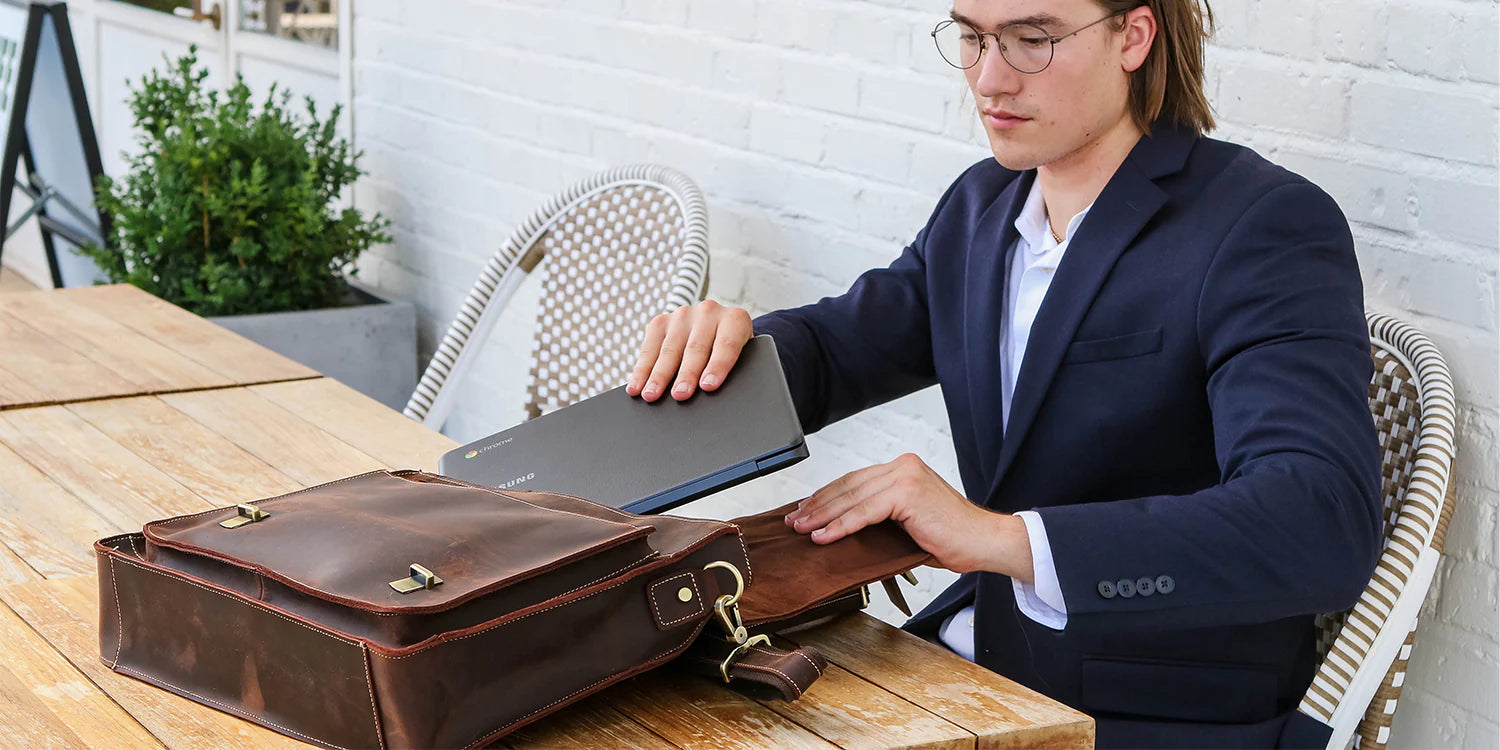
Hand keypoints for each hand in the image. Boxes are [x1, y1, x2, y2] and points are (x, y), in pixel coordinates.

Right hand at [626, 300, 752, 401]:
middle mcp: (709, 312)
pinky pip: (649, 347)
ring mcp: (683, 315)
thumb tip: (712, 393)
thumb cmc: (731, 353)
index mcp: (735, 320)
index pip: (726, 344)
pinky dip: (641, 370)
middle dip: (686, 374)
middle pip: (696, 348)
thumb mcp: (741, 358)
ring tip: (651, 395)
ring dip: (658, 375)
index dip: (717, 366)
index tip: (708, 386)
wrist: (717, 329)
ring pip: (670, 349)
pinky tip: (636, 386)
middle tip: (679, 395)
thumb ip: (734, 370)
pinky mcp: (661, 321)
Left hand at [783, 453, 1034, 580]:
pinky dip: (841, 525)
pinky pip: (864, 511)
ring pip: (852, 497)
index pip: (854, 481)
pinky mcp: (907, 492)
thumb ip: (880, 516)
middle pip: (848, 486)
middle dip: (817, 505)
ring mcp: (905, 476)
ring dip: (822, 515)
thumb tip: (844, 528)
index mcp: (903, 468)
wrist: (983, 541)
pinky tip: (823, 536)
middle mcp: (903, 465)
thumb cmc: (951, 537)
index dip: (827, 497)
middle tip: (795, 521)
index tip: (805, 511)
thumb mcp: (908, 521)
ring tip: (802, 529)